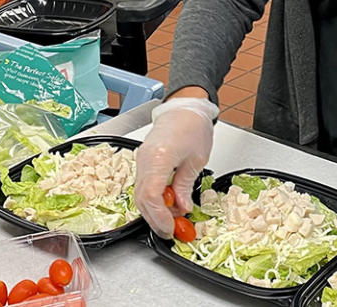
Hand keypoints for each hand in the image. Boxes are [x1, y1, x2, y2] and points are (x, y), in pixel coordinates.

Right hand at [135, 96, 217, 237]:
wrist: (185, 108)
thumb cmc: (193, 126)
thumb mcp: (196, 160)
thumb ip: (185, 186)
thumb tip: (182, 208)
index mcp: (159, 157)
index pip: (151, 196)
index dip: (160, 217)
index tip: (172, 228)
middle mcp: (145, 159)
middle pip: (142, 199)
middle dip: (156, 219)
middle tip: (172, 230)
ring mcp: (141, 159)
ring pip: (140, 195)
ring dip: (154, 210)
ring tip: (173, 217)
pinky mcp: (143, 160)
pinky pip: (143, 186)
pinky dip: (153, 199)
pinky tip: (168, 203)